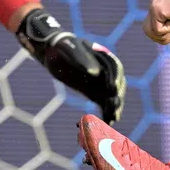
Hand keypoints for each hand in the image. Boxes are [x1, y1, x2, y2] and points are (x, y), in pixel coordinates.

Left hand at [16, 9, 125, 123]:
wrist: (52, 52)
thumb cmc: (60, 47)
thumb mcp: (69, 49)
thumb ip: (82, 59)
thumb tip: (96, 73)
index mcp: (102, 55)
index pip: (114, 66)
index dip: (115, 77)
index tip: (112, 87)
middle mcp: (105, 69)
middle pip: (117, 83)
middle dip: (117, 94)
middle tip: (114, 105)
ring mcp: (101, 81)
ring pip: (112, 95)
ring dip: (114, 106)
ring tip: (113, 118)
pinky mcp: (95, 92)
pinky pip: (104, 103)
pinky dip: (106, 112)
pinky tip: (107, 123)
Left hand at [143, 0, 169, 43]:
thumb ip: (165, 23)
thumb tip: (157, 34)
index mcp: (157, 5)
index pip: (149, 26)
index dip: (160, 36)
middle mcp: (153, 4)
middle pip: (146, 30)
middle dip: (159, 38)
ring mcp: (154, 6)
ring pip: (150, 31)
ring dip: (164, 36)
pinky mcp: (158, 10)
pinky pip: (157, 30)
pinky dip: (167, 31)